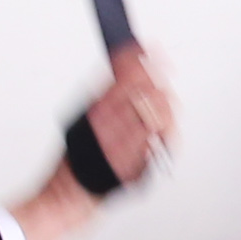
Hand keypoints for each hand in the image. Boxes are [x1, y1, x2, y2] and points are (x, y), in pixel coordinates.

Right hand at [12, 43, 181, 239]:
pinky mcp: (141, 161)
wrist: (73, 193)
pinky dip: (168, 124)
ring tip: (164, 90)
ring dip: (164, 97)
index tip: (146, 46)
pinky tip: (167, 118)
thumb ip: (103, 94)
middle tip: (159, 63)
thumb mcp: (81, 117)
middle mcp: (113, 127)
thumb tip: (120, 68)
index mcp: (96, 112)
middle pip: (146, 90)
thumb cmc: (76, 158)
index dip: (138, 56)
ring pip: (159, 112)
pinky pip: (163, 138)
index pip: (124, 75)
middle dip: (156, 74)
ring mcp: (129, 144)